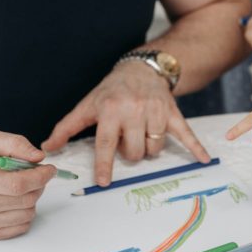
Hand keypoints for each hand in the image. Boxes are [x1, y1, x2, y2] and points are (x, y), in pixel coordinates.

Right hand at [0, 131, 55, 239]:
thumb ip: (16, 144)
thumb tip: (39, 157)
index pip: (18, 184)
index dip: (40, 177)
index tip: (50, 169)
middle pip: (26, 199)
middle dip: (38, 185)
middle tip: (32, 175)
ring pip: (28, 213)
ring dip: (31, 198)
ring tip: (17, 187)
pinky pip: (22, 226)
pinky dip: (24, 212)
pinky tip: (12, 200)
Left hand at [42, 62, 210, 185]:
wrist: (141, 68)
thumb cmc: (111, 90)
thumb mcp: (88, 105)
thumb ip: (67, 127)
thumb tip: (47, 148)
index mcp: (111, 110)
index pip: (106, 143)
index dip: (104, 164)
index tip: (103, 182)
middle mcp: (134, 111)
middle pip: (134, 151)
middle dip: (129, 154)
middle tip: (126, 142)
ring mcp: (156, 112)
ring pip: (154, 148)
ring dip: (148, 149)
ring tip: (141, 137)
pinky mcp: (173, 113)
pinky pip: (185, 133)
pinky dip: (195, 148)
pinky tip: (203, 159)